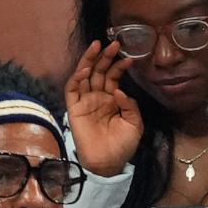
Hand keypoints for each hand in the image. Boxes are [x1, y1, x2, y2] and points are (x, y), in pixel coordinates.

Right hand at [65, 40, 142, 176]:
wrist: (108, 163)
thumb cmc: (122, 146)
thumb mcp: (134, 124)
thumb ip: (130, 106)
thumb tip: (119, 90)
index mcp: (112, 100)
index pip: (113, 77)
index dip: (120, 66)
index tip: (129, 58)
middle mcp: (98, 98)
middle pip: (99, 71)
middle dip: (106, 57)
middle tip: (114, 44)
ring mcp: (85, 102)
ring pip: (85, 76)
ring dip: (90, 60)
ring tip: (97, 46)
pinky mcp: (74, 109)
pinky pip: (73, 90)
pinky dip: (77, 78)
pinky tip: (85, 69)